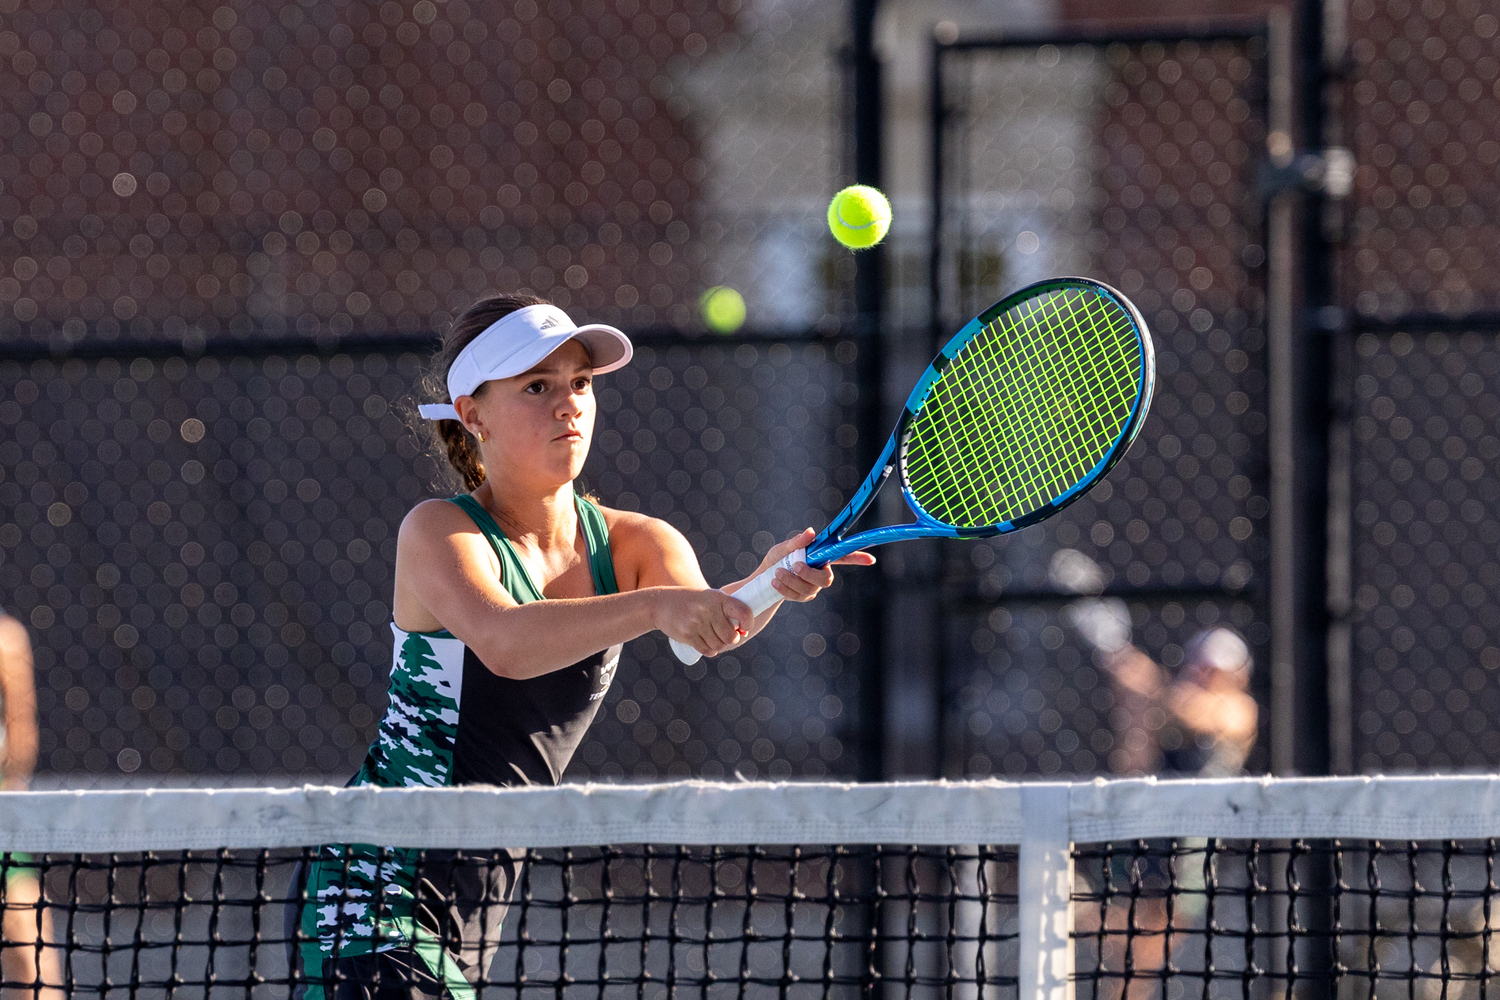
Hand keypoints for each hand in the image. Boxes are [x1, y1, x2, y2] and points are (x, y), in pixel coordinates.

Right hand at [651, 587, 754, 656]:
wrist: (661, 604)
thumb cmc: (691, 601)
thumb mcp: (709, 597)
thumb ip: (725, 610)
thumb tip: (744, 632)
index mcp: (717, 597)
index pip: (743, 612)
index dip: (748, 624)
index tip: (744, 629)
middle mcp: (708, 609)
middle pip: (730, 636)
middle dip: (731, 639)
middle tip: (727, 637)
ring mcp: (697, 622)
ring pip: (718, 645)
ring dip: (719, 646)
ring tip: (714, 639)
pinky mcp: (688, 634)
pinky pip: (707, 650)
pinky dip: (710, 651)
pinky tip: (708, 645)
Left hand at [758, 528, 875, 602]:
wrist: (764, 578)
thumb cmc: (777, 559)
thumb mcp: (784, 548)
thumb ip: (797, 542)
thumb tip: (810, 532)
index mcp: (821, 557)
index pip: (842, 557)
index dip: (857, 558)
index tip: (871, 560)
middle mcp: (821, 572)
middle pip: (826, 579)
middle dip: (811, 574)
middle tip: (796, 566)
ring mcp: (813, 586)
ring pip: (810, 588)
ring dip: (792, 580)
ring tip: (778, 572)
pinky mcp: (804, 596)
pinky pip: (798, 595)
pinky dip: (785, 588)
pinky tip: (776, 582)